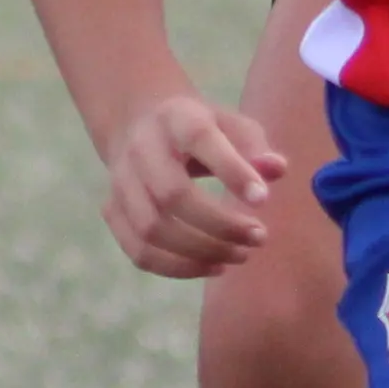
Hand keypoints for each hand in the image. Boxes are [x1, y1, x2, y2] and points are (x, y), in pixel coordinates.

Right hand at [98, 93, 286, 280]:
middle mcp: (141, 149)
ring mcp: (120, 182)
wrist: (142, 126)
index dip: (231, 171)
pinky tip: (213, 266)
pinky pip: (139, 251)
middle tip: (258, 237)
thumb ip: (254, 146)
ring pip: (151, 229)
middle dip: (220, 224)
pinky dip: (178, 268)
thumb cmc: (201, 130)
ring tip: (240, 255)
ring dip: (200, 252)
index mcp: (176, 119)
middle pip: (172, 194)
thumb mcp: (231, 125)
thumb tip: (276, 169)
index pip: (200, 139)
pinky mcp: (112, 211)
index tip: (263, 200)